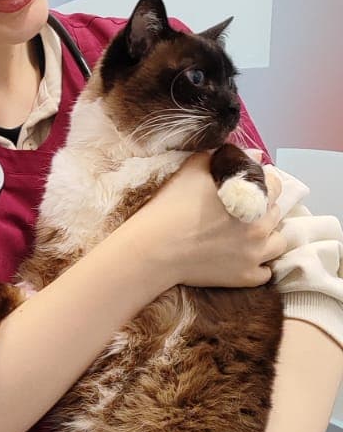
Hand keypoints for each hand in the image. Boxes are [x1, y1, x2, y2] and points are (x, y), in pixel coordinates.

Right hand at [135, 151, 286, 289]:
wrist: (154, 249)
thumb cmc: (171, 206)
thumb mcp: (194, 169)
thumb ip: (228, 157)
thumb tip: (256, 155)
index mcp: (252, 198)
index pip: (276, 186)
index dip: (264, 183)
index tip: (251, 187)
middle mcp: (259, 227)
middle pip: (276, 214)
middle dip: (264, 209)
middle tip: (241, 211)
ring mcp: (254, 255)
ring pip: (278, 243)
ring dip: (268, 237)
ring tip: (247, 235)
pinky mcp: (245, 277)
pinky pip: (265, 273)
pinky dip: (258, 265)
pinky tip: (243, 257)